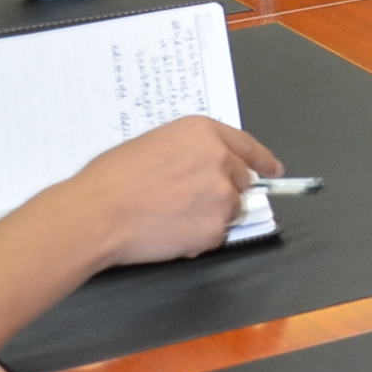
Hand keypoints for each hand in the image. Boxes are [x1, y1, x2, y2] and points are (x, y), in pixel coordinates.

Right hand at [58, 115, 282, 266]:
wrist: (98, 214)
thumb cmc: (112, 179)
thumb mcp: (156, 144)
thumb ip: (190, 152)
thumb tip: (202, 168)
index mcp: (204, 132)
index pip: (246, 145)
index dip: (262, 159)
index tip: (274, 169)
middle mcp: (221, 159)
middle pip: (242, 181)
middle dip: (224, 193)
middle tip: (191, 203)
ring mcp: (222, 194)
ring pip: (231, 211)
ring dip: (211, 217)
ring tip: (172, 218)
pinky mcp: (215, 227)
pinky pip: (215, 235)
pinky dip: (198, 238)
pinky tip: (169, 233)